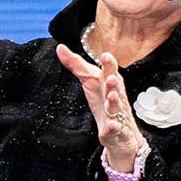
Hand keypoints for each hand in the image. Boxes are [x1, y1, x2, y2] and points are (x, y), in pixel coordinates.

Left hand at [56, 44, 149, 180]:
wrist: (119, 131)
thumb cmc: (104, 101)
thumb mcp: (90, 82)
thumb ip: (76, 65)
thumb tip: (60, 48)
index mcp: (109, 83)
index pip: (110, 71)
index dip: (108, 64)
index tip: (105, 56)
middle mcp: (114, 96)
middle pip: (115, 87)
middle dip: (114, 82)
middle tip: (111, 77)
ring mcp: (116, 114)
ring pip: (116, 107)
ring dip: (114, 102)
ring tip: (111, 96)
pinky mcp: (114, 130)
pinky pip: (115, 128)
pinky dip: (114, 127)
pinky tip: (112, 125)